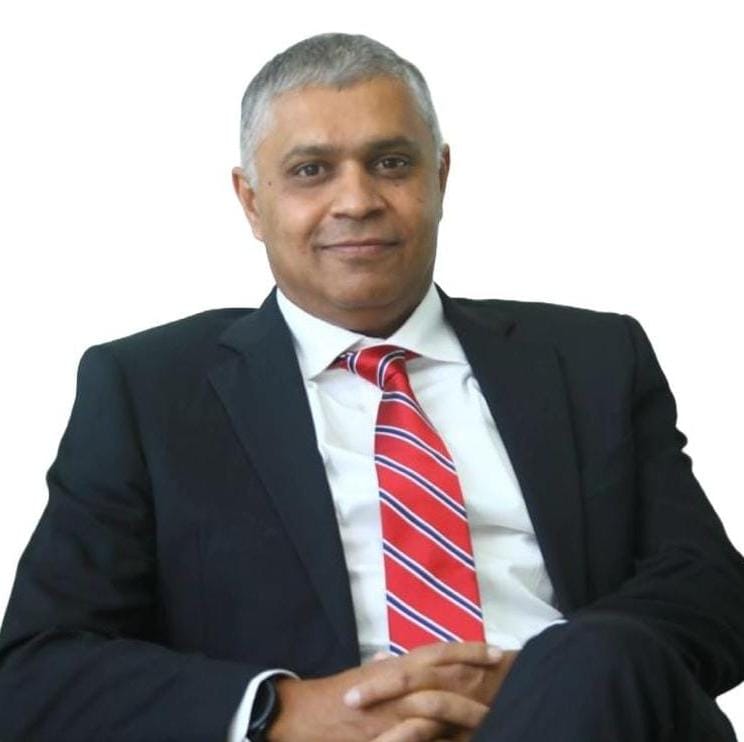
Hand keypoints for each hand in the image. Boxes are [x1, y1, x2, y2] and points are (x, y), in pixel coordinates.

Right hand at [267, 642, 503, 741]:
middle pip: (446, 674)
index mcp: (397, 667)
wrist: (310, 717)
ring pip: (439, 706)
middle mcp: (400, 685)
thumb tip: (396, 663)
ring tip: (494, 712)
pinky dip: (445, 741)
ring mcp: (396, 712)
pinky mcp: (390, 737)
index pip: (439, 653)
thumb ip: (388, 670)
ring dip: (467, 710)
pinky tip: (464, 741)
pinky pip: (424, 740)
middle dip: (477, 673)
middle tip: (506, 672)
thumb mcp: (367, 676)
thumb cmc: (339, 694)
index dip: (468, 650)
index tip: (495, 651)